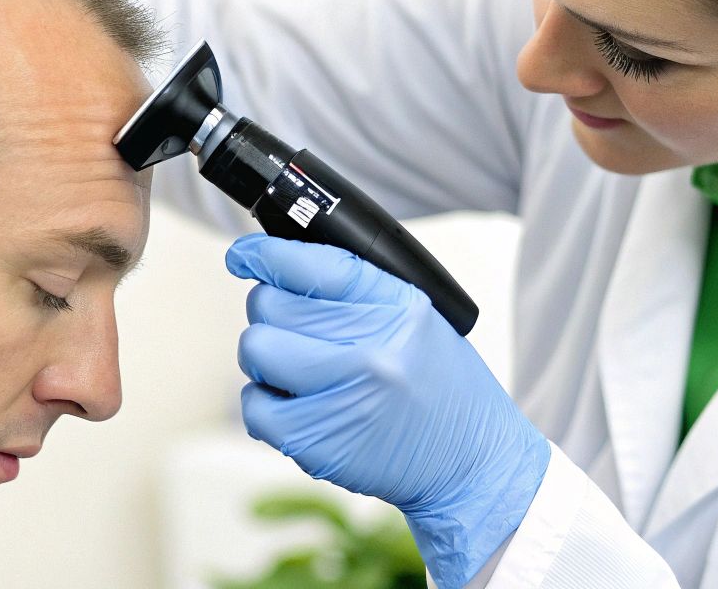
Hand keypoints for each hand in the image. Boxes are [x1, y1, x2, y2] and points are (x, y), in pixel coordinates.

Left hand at [226, 234, 549, 588]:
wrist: (472, 462)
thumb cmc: (440, 386)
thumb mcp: (417, 317)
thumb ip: (358, 290)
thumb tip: (281, 264)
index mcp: (398, 307)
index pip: (312, 264)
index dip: (266, 254)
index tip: (245, 255)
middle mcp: (372, 348)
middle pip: (270, 304)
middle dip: (271, 312)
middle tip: (294, 330)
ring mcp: (343, 397)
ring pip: (256, 348)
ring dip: (265, 357)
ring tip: (298, 370)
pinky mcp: (318, 441)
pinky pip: (254, 405)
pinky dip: (263, 402)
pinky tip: (294, 404)